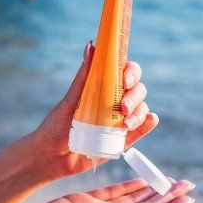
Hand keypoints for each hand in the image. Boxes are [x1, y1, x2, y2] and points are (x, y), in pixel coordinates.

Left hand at [31, 41, 158, 179]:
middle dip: (134, 96)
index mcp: (102, 87)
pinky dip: (148, 124)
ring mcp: (119, 120)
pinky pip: (141, 130)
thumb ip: (83, 76)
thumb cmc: (57, 126)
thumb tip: (90, 45)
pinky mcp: (123, 140)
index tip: (125, 80)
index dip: (131, 72)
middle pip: (137, 90)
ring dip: (139, 113)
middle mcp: (114, 101)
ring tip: (126, 124)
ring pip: (141, 109)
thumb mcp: (69, 101)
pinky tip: (150, 120)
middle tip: (122, 107)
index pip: (125, 71)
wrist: (51, 158)